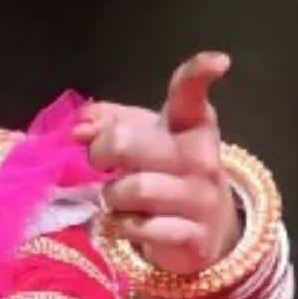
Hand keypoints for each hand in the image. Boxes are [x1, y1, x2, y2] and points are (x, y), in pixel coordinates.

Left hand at [73, 52, 240, 273]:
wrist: (203, 227)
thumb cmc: (163, 168)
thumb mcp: (139, 137)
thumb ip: (106, 122)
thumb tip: (79, 127)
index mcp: (191, 124)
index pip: (191, 96)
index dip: (200, 75)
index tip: (218, 62)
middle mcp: (203, 157)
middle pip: (125, 143)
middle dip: (100, 152)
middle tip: (103, 162)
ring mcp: (201, 198)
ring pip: (130, 189)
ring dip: (112, 196)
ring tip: (121, 198)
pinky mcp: (194, 237)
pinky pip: (137, 227)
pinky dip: (122, 226)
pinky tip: (133, 223)